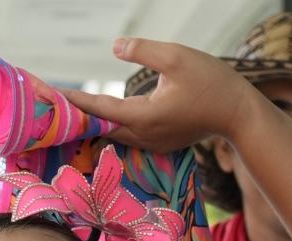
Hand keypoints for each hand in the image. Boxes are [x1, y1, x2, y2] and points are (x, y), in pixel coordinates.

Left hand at [60, 38, 262, 152]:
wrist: (240, 113)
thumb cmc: (212, 82)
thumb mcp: (177, 57)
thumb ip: (143, 51)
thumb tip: (115, 46)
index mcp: (144, 116)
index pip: (99, 109)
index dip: (74, 101)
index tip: (51, 96)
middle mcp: (144, 135)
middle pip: (101, 126)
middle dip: (77, 115)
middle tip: (52, 105)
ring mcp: (152, 143)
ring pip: (113, 133)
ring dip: (93, 121)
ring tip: (70, 111)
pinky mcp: (160, 142)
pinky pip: (127, 136)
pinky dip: (110, 125)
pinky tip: (99, 117)